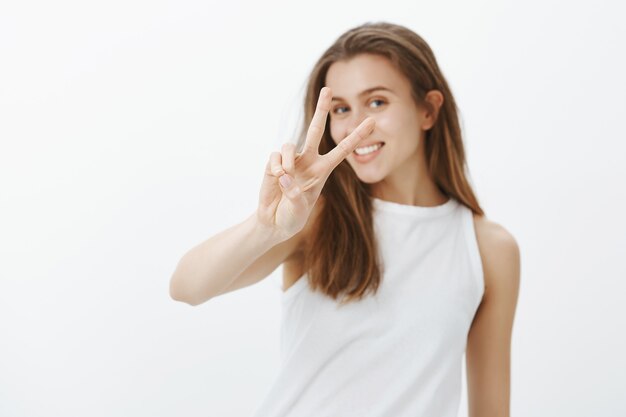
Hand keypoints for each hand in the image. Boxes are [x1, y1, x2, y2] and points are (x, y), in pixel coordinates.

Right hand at [257, 86, 375, 240]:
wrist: (273, 223)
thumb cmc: (292, 217)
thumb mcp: (300, 212)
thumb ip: (296, 197)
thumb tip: (286, 177)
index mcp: (322, 171)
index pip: (343, 150)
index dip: (357, 136)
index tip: (372, 121)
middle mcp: (308, 161)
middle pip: (316, 130)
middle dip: (321, 109)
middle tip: (327, 88)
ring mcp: (291, 161)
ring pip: (290, 144)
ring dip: (289, 160)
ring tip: (286, 177)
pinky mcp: (274, 164)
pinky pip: (276, 156)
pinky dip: (277, 166)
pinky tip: (277, 178)